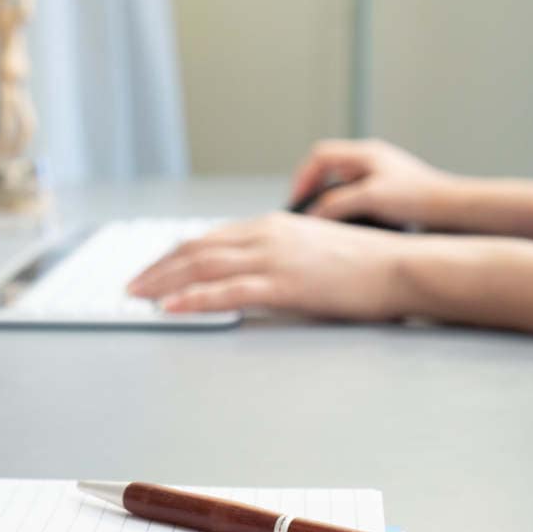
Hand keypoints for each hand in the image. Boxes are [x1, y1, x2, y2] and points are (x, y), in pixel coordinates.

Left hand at [127, 213, 411, 319]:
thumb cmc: (365, 264)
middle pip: (196, 249)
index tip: (151, 269)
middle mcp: (267, 234)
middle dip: (158, 268)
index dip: (174, 255)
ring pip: (203, 267)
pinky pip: (227, 291)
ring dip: (164, 283)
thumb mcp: (313, 249)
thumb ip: (278, 254)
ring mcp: (274, 257)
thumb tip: (250, 270)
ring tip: (138, 296)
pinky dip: (193, 299)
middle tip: (131, 285)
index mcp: (273, 224)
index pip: (209, 238)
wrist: (401, 267)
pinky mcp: (284, 284)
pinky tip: (171, 307)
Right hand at [291, 139, 461, 225]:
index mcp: (366, 153)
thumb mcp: (371, 198)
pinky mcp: (387, 193)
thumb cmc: (419, 198)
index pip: (320, 155)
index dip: (303, 177)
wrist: (454, 211)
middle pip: (327, 168)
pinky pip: (355, 197)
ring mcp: (380, 176)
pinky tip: (348, 227)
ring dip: (329, 201)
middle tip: (305, 211)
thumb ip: (336, 204)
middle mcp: (371, 161)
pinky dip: (345, 209)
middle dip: (312, 189)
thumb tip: (311, 215)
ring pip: (341, 184)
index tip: (297, 200)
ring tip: (323, 221)